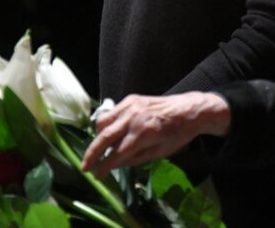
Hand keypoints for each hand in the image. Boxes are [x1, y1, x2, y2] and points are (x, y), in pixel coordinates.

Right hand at [81, 92, 231, 176]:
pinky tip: (108, 133)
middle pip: (105, 136)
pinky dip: (106, 124)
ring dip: (97, 137)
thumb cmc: (178, 134)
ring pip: (103, 121)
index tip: (96, 176)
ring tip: (98, 150)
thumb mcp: (160, 152)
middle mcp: (134, 117)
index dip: (104, 166)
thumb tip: (115, 164)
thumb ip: (136, 158)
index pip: (117, 153)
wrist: (189, 109)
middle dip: (92, 153)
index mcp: (143, 133)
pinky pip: (111, 112)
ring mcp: (131, 105)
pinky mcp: (131, 99)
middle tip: (84, 166)